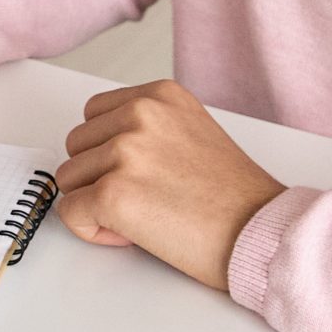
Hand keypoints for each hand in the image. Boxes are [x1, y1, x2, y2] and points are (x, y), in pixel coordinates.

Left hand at [52, 80, 284, 289]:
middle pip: (77, 146)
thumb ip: (148, 129)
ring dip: (95, 203)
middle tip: (143, 199)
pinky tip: (130, 235)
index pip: (94, 115)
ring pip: (69, 179)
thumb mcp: (192, 133)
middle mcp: (140, 114)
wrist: (261, 234)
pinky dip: (91, 230)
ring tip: (142, 216)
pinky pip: (70, 212)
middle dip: (98, 176)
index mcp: (160, 96)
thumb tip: (102, 150)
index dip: (107, 151)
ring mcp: (125, 152)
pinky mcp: (113, 193)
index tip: (139, 174)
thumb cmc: (234, 198)